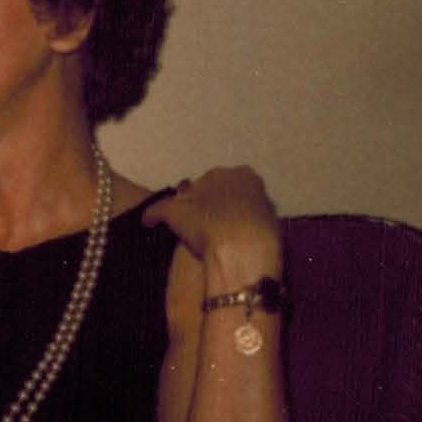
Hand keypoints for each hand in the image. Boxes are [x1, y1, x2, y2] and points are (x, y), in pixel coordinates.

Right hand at [141, 166, 281, 286]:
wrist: (243, 249)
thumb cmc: (205, 224)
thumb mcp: (172, 215)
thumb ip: (157, 210)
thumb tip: (145, 216)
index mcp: (221, 172)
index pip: (202, 185)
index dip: (191, 203)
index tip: (187, 221)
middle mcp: (246, 179)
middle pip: (224, 193)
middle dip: (214, 208)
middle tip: (201, 231)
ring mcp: (264, 200)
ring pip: (241, 208)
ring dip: (231, 220)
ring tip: (218, 241)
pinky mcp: (276, 222)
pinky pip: (253, 225)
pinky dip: (244, 233)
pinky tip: (235, 247)